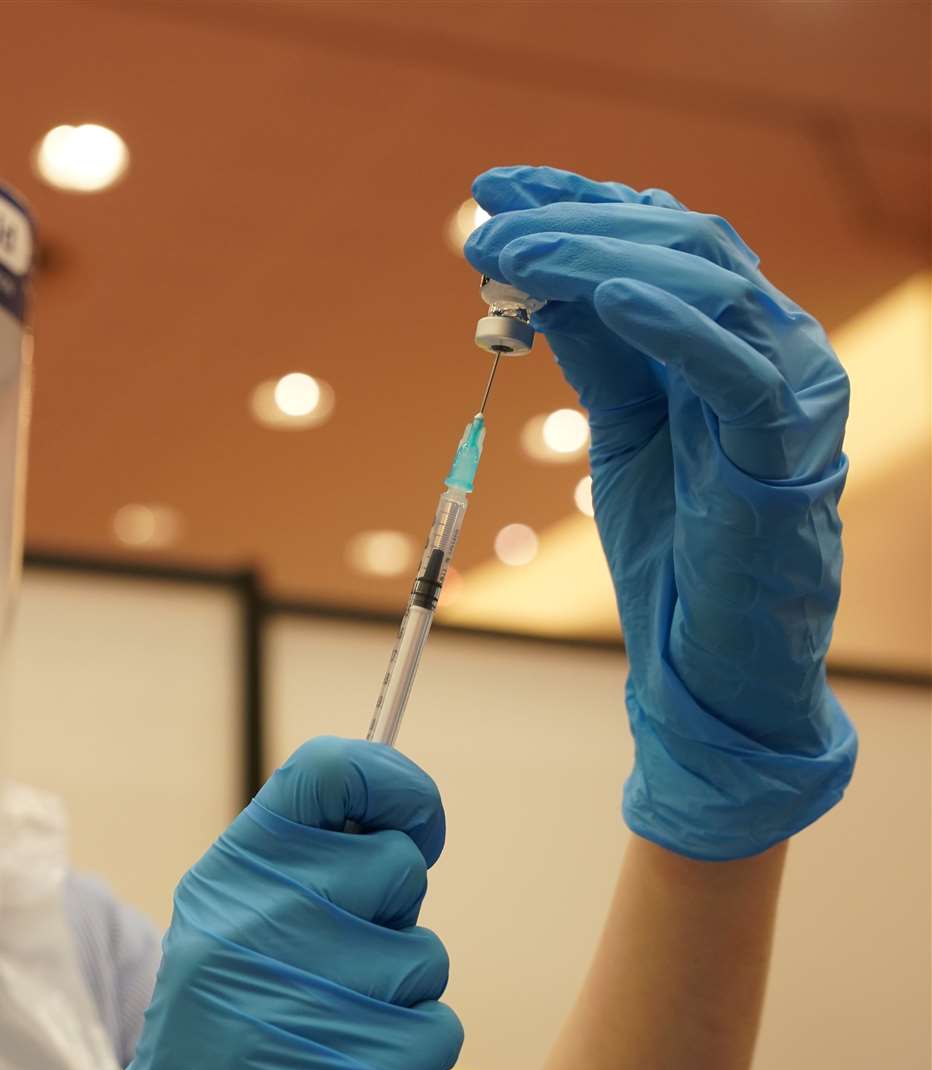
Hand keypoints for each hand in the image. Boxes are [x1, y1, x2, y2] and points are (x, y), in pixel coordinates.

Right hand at [124, 737, 461, 1069]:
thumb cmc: (233, 992)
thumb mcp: (234, 903)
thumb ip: (305, 852)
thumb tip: (411, 811)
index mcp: (237, 866)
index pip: (331, 773)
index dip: (395, 784)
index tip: (416, 818)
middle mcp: (263, 916)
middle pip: (400, 866)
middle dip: (390, 907)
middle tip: (341, 944)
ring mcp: (308, 992)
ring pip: (425, 953)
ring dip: (399, 983)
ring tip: (337, 1005)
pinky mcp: (357, 1063)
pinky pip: (438, 1026)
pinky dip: (412, 1042)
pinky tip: (355, 1047)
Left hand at [464, 165, 857, 860]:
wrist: (711, 673)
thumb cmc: (673, 556)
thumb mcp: (622, 434)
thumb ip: (599, 357)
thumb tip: (539, 284)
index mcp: (730, 344)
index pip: (659, 241)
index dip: (580, 202)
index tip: (495, 187)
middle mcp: (772, 352)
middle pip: (681, 246)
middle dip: (576, 224)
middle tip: (487, 223)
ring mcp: (790, 399)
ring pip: (709, 287)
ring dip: (600, 259)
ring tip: (516, 253)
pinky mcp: (785, 459)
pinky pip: (738, 373)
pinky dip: (673, 327)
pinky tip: (602, 297)